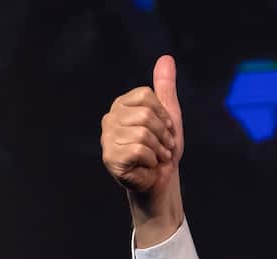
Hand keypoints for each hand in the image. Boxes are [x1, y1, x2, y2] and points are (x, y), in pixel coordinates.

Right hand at [100, 54, 183, 243]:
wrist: (162, 182)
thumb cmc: (164, 150)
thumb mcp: (169, 116)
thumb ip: (165, 88)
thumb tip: (166, 58)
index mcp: (122, 105)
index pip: (147, 96)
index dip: (164, 115)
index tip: (167, 130)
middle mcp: (110, 118)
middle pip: (146, 114)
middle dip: (164, 134)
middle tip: (163, 148)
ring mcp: (107, 138)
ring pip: (143, 133)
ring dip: (159, 150)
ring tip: (156, 158)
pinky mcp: (110, 157)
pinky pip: (139, 150)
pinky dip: (151, 161)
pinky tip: (147, 167)